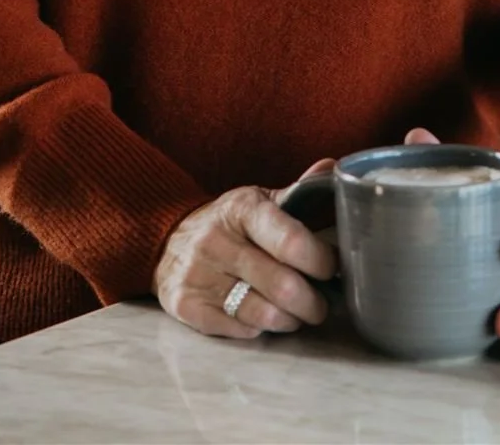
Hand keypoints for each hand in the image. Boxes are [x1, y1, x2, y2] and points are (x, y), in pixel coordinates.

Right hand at [152, 157, 337, 340]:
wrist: (166, 239)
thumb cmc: (229, 224)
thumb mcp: (258, 202)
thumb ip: (298, 191)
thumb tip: (333, 168)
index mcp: (242, 208)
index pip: (291, 241)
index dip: (322, 261)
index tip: (333, 269)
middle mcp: (217, 239)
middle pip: (284, 286)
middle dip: (314, 303)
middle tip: (321, 304)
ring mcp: (198, 273)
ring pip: (264, 315)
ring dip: (291, 320)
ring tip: (296, 313)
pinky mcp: (186, 305)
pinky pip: (240, 330)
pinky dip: (260, 329)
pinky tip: (263, 316)